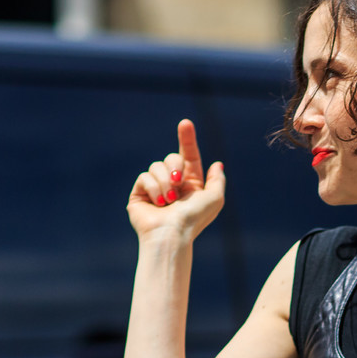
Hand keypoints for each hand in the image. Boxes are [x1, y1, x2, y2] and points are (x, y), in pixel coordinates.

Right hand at [126, 119, 225, 240]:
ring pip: (156, 166)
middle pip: (171, 158)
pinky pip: (144, 177)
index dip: (187, 140)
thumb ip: (217, 180)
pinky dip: (154, 188)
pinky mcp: (139, 194)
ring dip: (166, 182)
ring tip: (169, 200)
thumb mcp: (214, 199)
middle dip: (175, 166)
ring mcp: (155, 189)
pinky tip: (159, 203)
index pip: (188, 156)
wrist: (171, 234)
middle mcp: (173, 185)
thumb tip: (217, 164)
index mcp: (191, 185)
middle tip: (179, 181)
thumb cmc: (194, 219)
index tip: (185, 123)